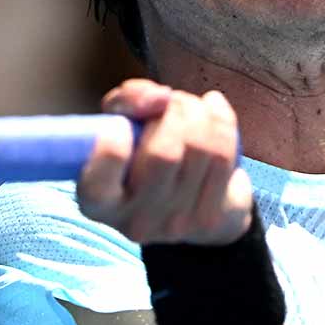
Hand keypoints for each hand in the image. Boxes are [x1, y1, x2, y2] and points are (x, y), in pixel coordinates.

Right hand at [78, 79, 251, 244]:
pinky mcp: (212, 220)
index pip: (99, 179)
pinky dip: (223, 123)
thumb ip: (127, 101)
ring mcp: (176, 225)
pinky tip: (216, 115)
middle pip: (165, 154)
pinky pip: (225, 157)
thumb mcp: (119, 123)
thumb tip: (161, 98)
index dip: (110, 146)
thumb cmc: (141, 153)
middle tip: (173, 102)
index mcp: (98, 203)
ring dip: (201, 112)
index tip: (121, 127)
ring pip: (202, 151)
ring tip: (194, 106)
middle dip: (176, 111)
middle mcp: (135, 221)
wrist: (182, 200)